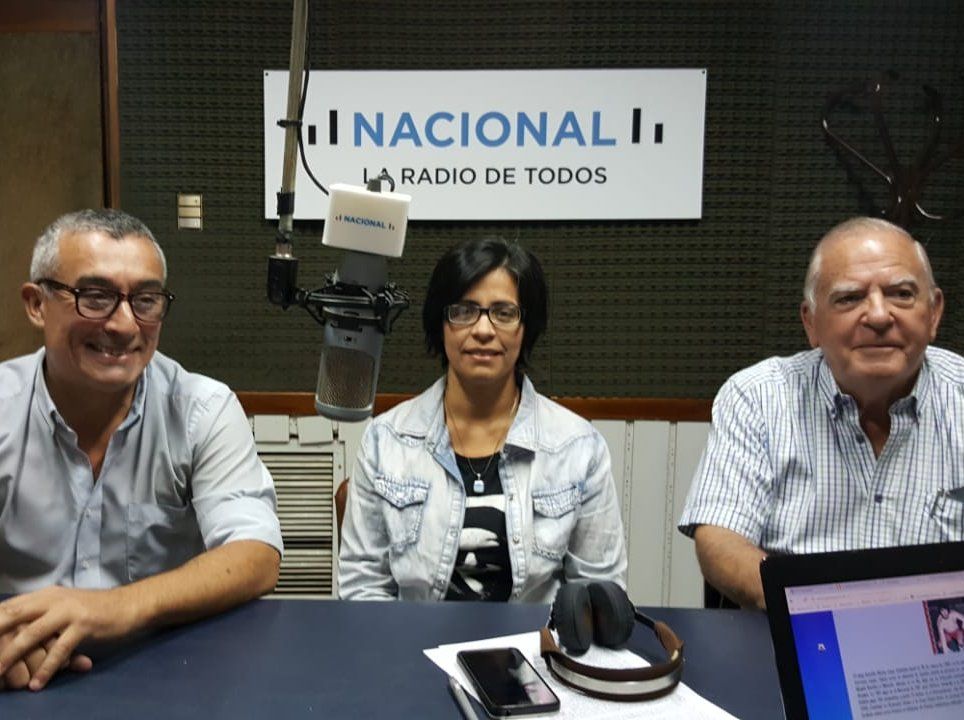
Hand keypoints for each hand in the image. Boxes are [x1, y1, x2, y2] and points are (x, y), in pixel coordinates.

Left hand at [0, 587, 131, 689]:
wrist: (129, 605)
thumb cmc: (96, 609)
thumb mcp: (65, 605)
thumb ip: (42, 613)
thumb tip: (15, 628)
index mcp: (47, 594)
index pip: (10, 606)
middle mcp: (54, 599)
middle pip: (14, 615)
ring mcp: (69, 611)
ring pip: (32, 634)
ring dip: (12, 656)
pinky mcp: (84, 625)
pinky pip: (59, 650)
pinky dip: (46, 669)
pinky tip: (36, 684)